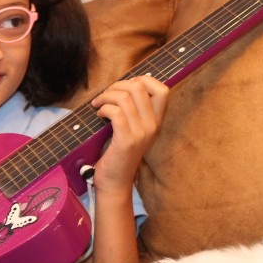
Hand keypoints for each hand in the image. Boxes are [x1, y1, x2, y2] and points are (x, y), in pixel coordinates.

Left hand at [90, 75, 168, 192]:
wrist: (115, 182)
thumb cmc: (118, 154)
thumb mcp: (132, 130)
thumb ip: (133, 111)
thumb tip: (124, 86)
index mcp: (156, 121)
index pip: (162, 90)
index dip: (143, 80)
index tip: (125, 87)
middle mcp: (152, 126)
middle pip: (140, 87)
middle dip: (117, 85)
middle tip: (105, 96)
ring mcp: (141, 133)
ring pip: (125, 98)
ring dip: (106, 96)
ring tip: (99, 105)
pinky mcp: (126, 141)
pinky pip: (116, 112)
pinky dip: (104, 109)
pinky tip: (99, 115)